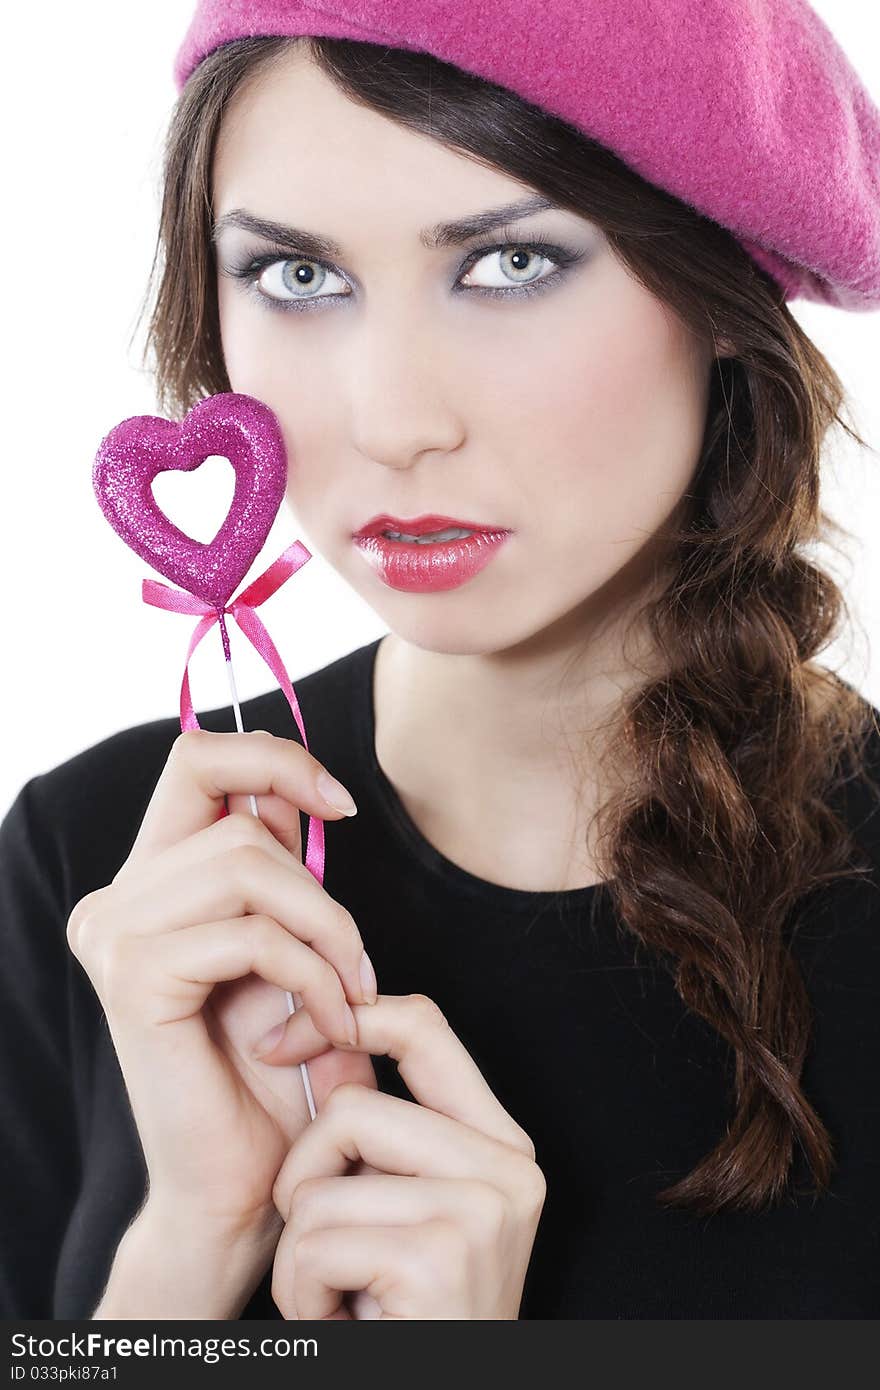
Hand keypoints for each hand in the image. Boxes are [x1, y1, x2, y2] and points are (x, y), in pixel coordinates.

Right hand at [65, 729, 378, 1249]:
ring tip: (351, 995)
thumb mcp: (290, 947)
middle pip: (237, 817)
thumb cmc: (275, 1073)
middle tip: (359, 962)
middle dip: (322, 887)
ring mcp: (115, 935)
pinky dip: (314, 976)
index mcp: (149, 881)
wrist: (243, 1186)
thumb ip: (281, 870)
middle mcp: (117, 900)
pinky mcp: (134, 981)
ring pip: (249, 867)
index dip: (275, 758)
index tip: (340, 805)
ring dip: (326, 932)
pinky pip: (252, 936)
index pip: (197, 758)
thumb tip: (295, 792)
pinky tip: (330, 1026)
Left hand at [259, 993, 546, 1318]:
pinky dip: (301, 1295)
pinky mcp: (440, 1257)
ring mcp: (481, 1212)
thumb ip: (381, 1133)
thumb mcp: (403, 1210)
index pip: (425, 1024)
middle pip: (351, 1108)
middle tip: (326, 1248)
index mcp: (502, 1145)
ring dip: (299, 1254)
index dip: (346, 1015)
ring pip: (321, 1182)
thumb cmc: (405, 1316)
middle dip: (305, 1180)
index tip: (279, 1041)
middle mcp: (509, 1170)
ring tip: (339, 1296)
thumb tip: (315, 1040)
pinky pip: (314, 1243)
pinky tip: (341, 1322)